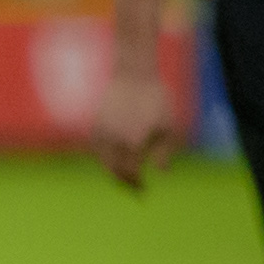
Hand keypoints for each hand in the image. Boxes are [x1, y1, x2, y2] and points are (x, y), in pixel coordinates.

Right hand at [92, 58, 176, 191]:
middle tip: (131, 188)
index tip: (143, 189)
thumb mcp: (169, 125)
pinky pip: (95, 146)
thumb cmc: (155, 98)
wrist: (132, 73)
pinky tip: (112, 156)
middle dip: (122, 181)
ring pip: (101, 159)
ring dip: (111, 169)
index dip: (136, 183)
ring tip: (121, 174)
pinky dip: (102, 155)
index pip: (130, 172)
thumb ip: (165, 151)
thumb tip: (161, 171)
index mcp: (133, 143)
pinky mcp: (94, 122)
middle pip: (113, 169)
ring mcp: (101, 131)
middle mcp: (113, 140)